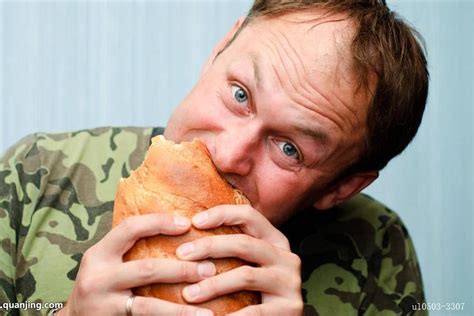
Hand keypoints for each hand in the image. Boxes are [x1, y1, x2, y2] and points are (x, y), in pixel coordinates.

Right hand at [59, 213, 213, 315]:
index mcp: (98, 255)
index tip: (187, 224)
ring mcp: (103, 306)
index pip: (130, 228)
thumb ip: (129, 247)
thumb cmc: (100, 286)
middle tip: (209, 270)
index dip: (159, 222)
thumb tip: (177, 225)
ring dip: (181, 310)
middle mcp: (98, 279)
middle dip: (182, 269)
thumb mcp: (106, 262)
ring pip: (148, 307)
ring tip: (207, 312)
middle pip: (147, 269)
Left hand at [175, 205, 302, 315]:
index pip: (249, 216)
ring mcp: (290, 283)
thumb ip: (230, 250)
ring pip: (245, 275)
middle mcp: (286, 257)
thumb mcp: (248, 265)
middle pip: (244, 243)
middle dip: (210, 246)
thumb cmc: (255, 294)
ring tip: (188, 295)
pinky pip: (253, 311)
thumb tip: (188, 230)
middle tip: (181, 254)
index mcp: (275, 241)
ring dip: (212, 285)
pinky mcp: (290, 309)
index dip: (222, 214)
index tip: (194, 222)